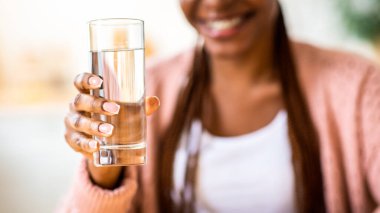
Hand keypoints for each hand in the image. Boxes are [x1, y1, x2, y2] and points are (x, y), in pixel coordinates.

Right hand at [64, 73, 159, 188]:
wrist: (100, 144)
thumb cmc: (112, 118)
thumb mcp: (124, 111)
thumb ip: (138, 106)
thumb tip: (155, 101)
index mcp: (86, 93)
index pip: (80, 82)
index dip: (87, 80)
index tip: (100, 82)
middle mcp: (76, 106)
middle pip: (81, 101)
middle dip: (97, 104)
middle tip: (115, 109)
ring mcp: (72, 123)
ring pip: (79, 122)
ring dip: (94, 126)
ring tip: (109, 131)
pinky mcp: (72, 140)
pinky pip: (77, 142)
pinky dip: (87, 144)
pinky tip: (96, 146)